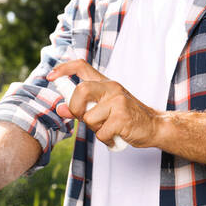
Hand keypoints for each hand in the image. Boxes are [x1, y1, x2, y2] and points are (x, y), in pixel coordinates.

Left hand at [47, 59, 161, 147]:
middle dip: (76, 109)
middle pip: (80, 90)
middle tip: (84, 118)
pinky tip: (115, 137)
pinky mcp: (123, 117)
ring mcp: (118, 101)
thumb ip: (81, 107)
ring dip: (95, 129)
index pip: (81, 66)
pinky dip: (106, 140)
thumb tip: (60, 108)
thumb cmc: (127, 118)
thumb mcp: (103, 109)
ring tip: (108, 128)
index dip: (63, 69)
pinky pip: (101, 133)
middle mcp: (111, 88)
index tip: (51, 76)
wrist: (155, 126)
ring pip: (89, 118)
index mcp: (105, 83)